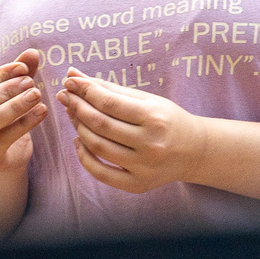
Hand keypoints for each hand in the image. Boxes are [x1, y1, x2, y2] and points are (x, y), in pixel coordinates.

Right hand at [0, 49, 46, 173]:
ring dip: (14, 107)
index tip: (22, 67)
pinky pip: (3, 139)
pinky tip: (41, 112)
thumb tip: (32, 52)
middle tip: (30, 82)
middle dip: (4, 92)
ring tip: (36, 95)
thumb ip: (14, 74)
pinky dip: (24, 124)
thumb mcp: (1, 94)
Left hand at [58, 69, 206, 192]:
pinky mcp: (138, 184)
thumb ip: (109, 88)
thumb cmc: (166, 119)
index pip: (109, 103)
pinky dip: (84, 157)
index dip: (84, 91)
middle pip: (100, 125)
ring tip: (73, 115)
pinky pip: (101, 173)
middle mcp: (150, 144)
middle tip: (64, 97)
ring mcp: (144, 167)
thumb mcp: (145, 99)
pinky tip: (79, 141)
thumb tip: (73, 74)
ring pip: (97, 147)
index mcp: (154, 118)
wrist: (195, 151)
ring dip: (78, 128)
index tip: (69, 82)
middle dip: (77, 107)